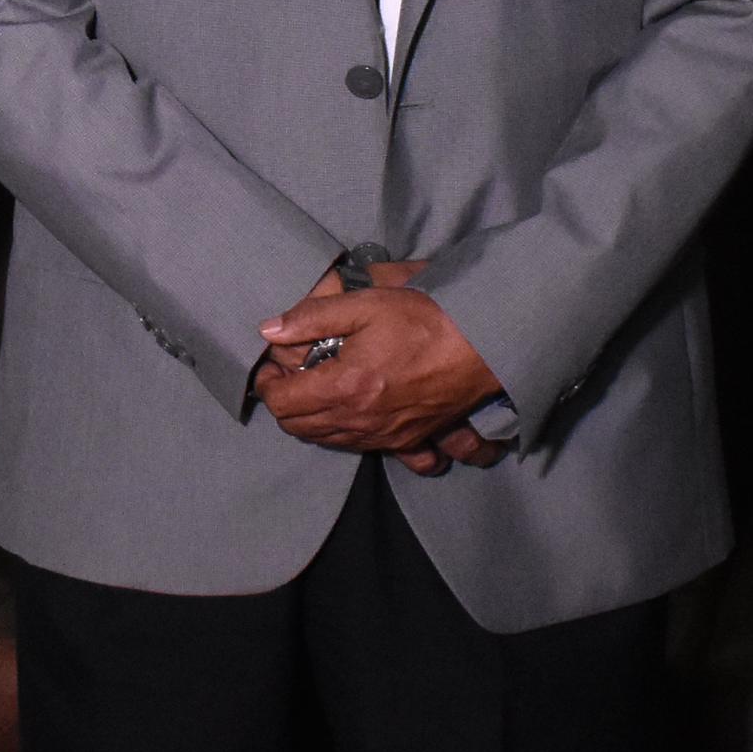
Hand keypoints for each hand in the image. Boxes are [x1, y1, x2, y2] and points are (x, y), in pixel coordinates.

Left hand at [254, 260, 505, 471]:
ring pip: (326, 441)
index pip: (282, 404)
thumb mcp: (366, 304)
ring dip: (311, 419)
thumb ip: (312, 317)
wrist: (485, 346)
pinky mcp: (406, 440)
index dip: (267, 386)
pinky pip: (359, 447)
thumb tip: (269, 330)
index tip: (269, 368)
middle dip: (284, 403)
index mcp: (346, 387)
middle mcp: (361, 421)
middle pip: (299, 428)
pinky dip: (343, 432)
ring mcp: (385, 436)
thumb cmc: (427, 320)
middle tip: (288, 376)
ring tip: (317, 386)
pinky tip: (350, 407)